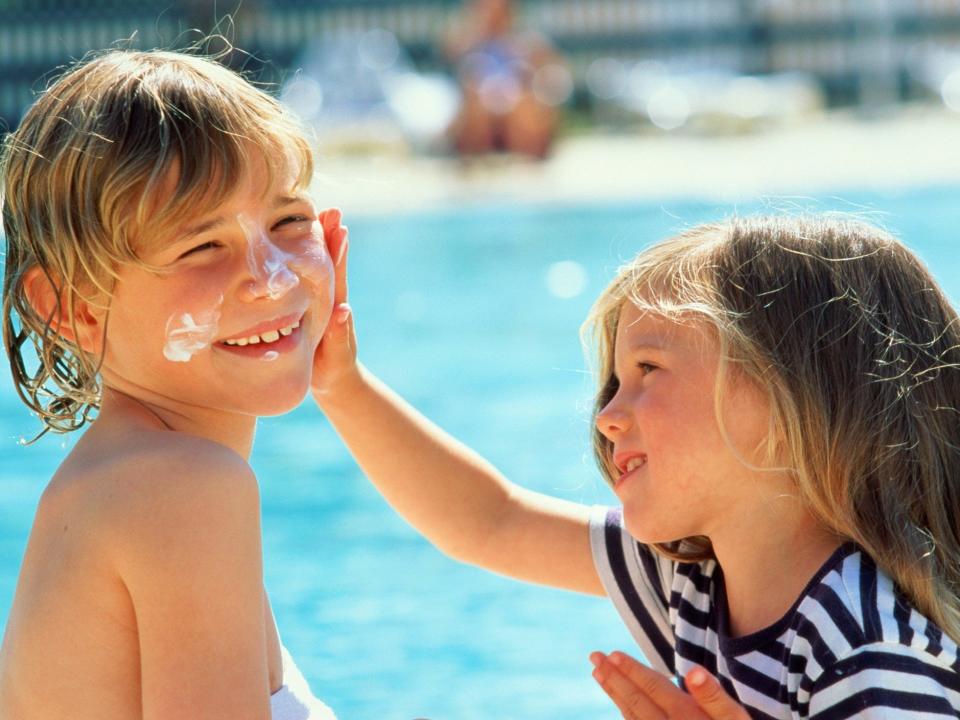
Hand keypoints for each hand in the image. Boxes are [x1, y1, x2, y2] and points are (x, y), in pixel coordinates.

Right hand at [312, 209, 358, 397]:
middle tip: (331, 210)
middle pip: (330, 264)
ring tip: (319, 217)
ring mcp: (321, 303)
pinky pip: (306, 281)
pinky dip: (303, 261)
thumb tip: (345, 310)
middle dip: (329, 237)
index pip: (336, 274)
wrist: (336, 381)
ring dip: (319, 244)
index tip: (340, 227)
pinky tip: (295, 246)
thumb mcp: (336, 354)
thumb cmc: (335, 369)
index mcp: (335, 306)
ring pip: (319, 269)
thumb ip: (339, 333)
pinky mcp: (310, 309)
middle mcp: (330, 299)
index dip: (337, 251)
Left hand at [590, 651, 749, 719]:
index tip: (612, 654)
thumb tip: (693, 672)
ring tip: (599, 675)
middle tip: (595, 658)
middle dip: (615, 679)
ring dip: (616, 695)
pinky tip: (622, 708)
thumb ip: (715, 698)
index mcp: (688, 718)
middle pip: (638, 704)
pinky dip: (628, 718)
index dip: (633, 670)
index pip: (655, 689)